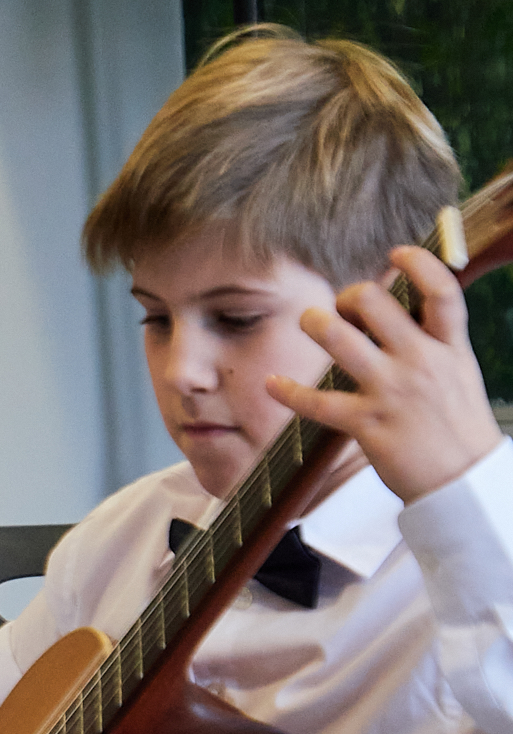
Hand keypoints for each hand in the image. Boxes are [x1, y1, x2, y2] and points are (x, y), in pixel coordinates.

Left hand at [266, 245, 502, 504]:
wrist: (464, 481)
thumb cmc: (456, 426)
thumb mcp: (459, 373)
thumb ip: (433, 342)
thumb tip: (407, 312)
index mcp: (449, 347)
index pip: (441, 292)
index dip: (419, 263)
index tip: (396, 252)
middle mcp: (421, 362)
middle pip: (377, 306)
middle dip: (351, 296)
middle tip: (341, 306)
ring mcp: (392, 392)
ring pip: (342, 341)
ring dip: (317, 325)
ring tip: (309, 322)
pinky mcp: (367, 424)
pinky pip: (317, 403)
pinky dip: (288, 392)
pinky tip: (270, 383)